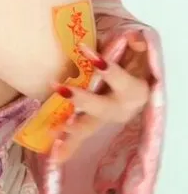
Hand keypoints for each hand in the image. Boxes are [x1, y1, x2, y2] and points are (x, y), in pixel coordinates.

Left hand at [51, 33, 150, 162]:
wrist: (139, 77)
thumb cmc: (134, 57)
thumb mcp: (139, 47)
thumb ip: (137, 42)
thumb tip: (134, 40)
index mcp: (134, 89)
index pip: (120, 78)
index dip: (105, 67)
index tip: (83, 49)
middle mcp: (121, 108)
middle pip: (102, 108)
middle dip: (83, 100)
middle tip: (63, 90)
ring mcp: (107, 119)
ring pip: (89, 127)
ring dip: (71, 129)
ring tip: (54, 131)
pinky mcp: (95, 124)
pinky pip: (81, 137)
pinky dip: (68, 147)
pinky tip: (54, 154)